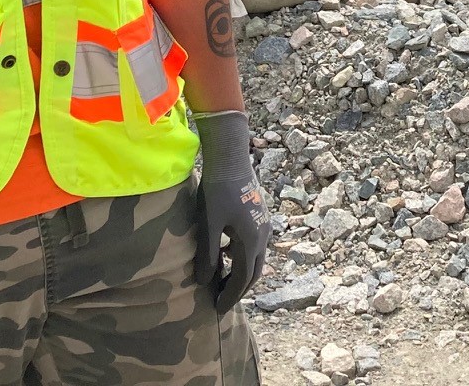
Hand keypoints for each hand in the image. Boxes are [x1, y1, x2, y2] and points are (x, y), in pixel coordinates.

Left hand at [192, 109, 271, 312]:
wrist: (231, 157)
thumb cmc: (217, 190)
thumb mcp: (209, 225)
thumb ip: (208, 255)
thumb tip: (204, 282)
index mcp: (252, 241)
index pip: (243, 279)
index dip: (230, 296)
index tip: (217, 310)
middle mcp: (263, 235)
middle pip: (254, 272)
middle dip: (239, 289)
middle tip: (221, 300)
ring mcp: (264, 224)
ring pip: (256, 258)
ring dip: (242, 272)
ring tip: (222, 280)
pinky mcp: (260, 214)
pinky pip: (255, 244)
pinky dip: (242, 256)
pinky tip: (226, 252)